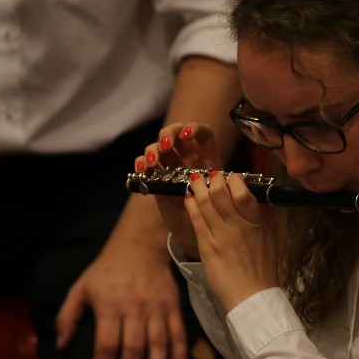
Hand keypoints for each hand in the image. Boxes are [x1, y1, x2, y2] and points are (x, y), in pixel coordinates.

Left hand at [56, 232, 188, 358]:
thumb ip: (67, 317)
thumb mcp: (80, 288)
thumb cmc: (106, 270)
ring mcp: (157, 309)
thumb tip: (62, 347)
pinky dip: (180, 356)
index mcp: (109, 306)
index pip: (106, 344)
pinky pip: (178, 335)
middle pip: (133, 348)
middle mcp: (135, 309)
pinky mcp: (173, 307)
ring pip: (158, 344)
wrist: (139, 246)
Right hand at [135, 121, 222, 259]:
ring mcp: (169, 166)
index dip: (194, 128)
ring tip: (152, 163)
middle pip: (175, 132)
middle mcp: (187, 158)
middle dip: (168, 134)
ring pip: (157, 146)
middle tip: (166, 146)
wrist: (195, 230)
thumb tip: (215, 176)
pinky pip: (144, 163)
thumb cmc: (210, 211)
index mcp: (206, 158)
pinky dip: (141, 163)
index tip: (186, 134)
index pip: (202, 133)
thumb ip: (216, 184)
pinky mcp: (155, 177)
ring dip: (152, 150)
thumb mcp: (218, 196)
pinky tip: (142, 169)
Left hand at [184, 169, 278, 312]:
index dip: (233, 179)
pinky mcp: (208, 247)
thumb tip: (248, 196)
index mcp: (257, 222)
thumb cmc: (262, 269)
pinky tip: (189, 198)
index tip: (229, 178)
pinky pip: (196, 220)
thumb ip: (258, 216)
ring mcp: (222, 236)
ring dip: (197, 188)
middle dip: (213, 179)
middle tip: (209, 176)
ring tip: (194, 180)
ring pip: (205, 203)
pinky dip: (191, 205)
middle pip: (221, 193)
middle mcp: (239, 226)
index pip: (243, 191)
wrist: (252, 296)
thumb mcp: (269, 238)